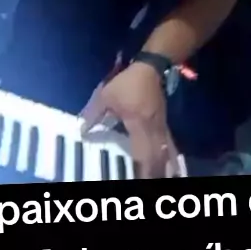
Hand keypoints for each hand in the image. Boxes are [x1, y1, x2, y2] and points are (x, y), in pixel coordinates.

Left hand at [81, 62, 181, 178]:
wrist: (150, 68)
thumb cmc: (128, 82)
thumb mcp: (106, 95)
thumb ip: (94, 114)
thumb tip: (83, 130)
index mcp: (138, 124)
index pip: (141, 152)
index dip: (141, 169)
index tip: (138, 179)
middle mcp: (153, 129)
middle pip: (157, 157)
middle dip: (154, 172)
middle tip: (148, 181)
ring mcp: (161, 126)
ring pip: (165, 151)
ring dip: (162, 166)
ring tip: (160, 176)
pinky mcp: (163, 123)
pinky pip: (167, 143)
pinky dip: (167, 155)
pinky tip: (167, 163)